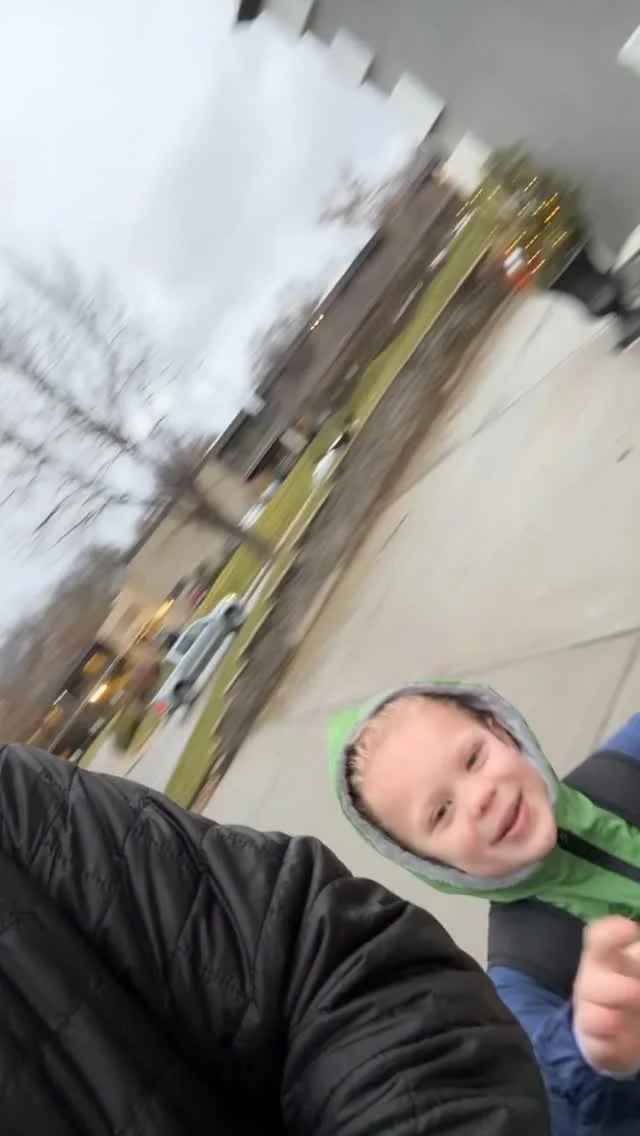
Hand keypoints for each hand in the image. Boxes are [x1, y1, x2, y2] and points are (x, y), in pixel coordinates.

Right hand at [574, 916, 639, 1074]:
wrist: (615, 1025)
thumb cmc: (627, 981)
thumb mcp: (634, 965)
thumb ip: (639, 955)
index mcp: (605, 958)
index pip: (599, 940)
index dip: (610, 935)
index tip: (629, 929)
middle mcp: (593, 984)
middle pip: (592, 982)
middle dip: (614, 989)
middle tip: (638, 991)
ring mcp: (591, 1014)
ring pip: (590, 1017)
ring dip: (606, 1020)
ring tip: (619, 1020)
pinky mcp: (596, 1044)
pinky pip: (600, 1047)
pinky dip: (612, 1046)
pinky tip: (623, 1039)